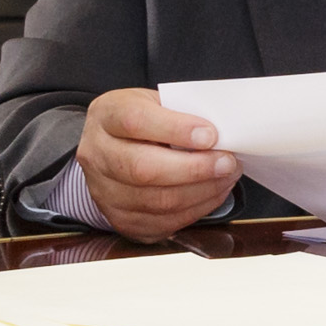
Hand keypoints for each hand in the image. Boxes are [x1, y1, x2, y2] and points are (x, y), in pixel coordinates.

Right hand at [77, 88, 243, 239]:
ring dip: (202, 191)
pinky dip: (196, 209)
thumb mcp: (156, 103)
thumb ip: (182, 114)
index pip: (135, 121)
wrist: (114, 152)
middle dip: (194, 168)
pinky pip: (163, 222)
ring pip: (157, 201)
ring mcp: (104, 192)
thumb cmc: (144, 123)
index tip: (211, 135)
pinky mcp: (122, 220)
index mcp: (106, 115)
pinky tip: (213, 193)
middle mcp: (97, 155)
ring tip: (227, 176)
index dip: (175, 129)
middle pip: (143, 169)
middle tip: (227, 162)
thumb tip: (223, 133)